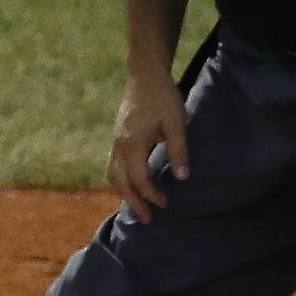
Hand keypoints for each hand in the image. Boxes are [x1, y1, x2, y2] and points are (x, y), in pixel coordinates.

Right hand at [109, 72, 190, 220]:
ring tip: (138, 206)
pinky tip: (132, 185)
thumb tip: (183, 178)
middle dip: (133, 202)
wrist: (145, 76)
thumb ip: (178, 150)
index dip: (151, 194)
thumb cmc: (163, 97)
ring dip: (124, 193)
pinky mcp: (117, 138)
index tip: (166, 203)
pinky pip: (113, 166)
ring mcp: (115, 142)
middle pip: (119, 182)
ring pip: (112, 175)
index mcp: (133, 143)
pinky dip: (121, 181)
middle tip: (147, 219)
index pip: (139, 178)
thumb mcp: (176, 123)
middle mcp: (119, 145)